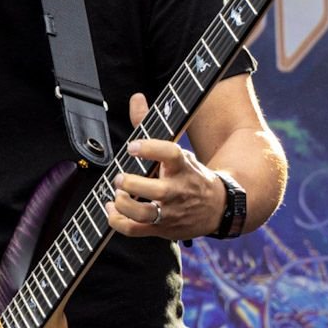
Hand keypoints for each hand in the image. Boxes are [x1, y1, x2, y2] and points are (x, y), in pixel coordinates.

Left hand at [107, 92, 227, 240]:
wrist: (216, 208)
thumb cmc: (189, 175)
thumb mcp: (177, 150)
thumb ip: (150, 125)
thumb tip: (135, 98)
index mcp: (183, 167)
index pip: (171, 154)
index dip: (150, 148)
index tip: (132, 146)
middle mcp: (177, 190)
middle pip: (155, 190)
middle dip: (130, 183)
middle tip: (119, 177)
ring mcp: (169, 212)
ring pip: (143, 213)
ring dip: (123, 204)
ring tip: (117, 194)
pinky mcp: (161, 228)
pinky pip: (134, 230)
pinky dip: (117, 221)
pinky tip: (112, 209)